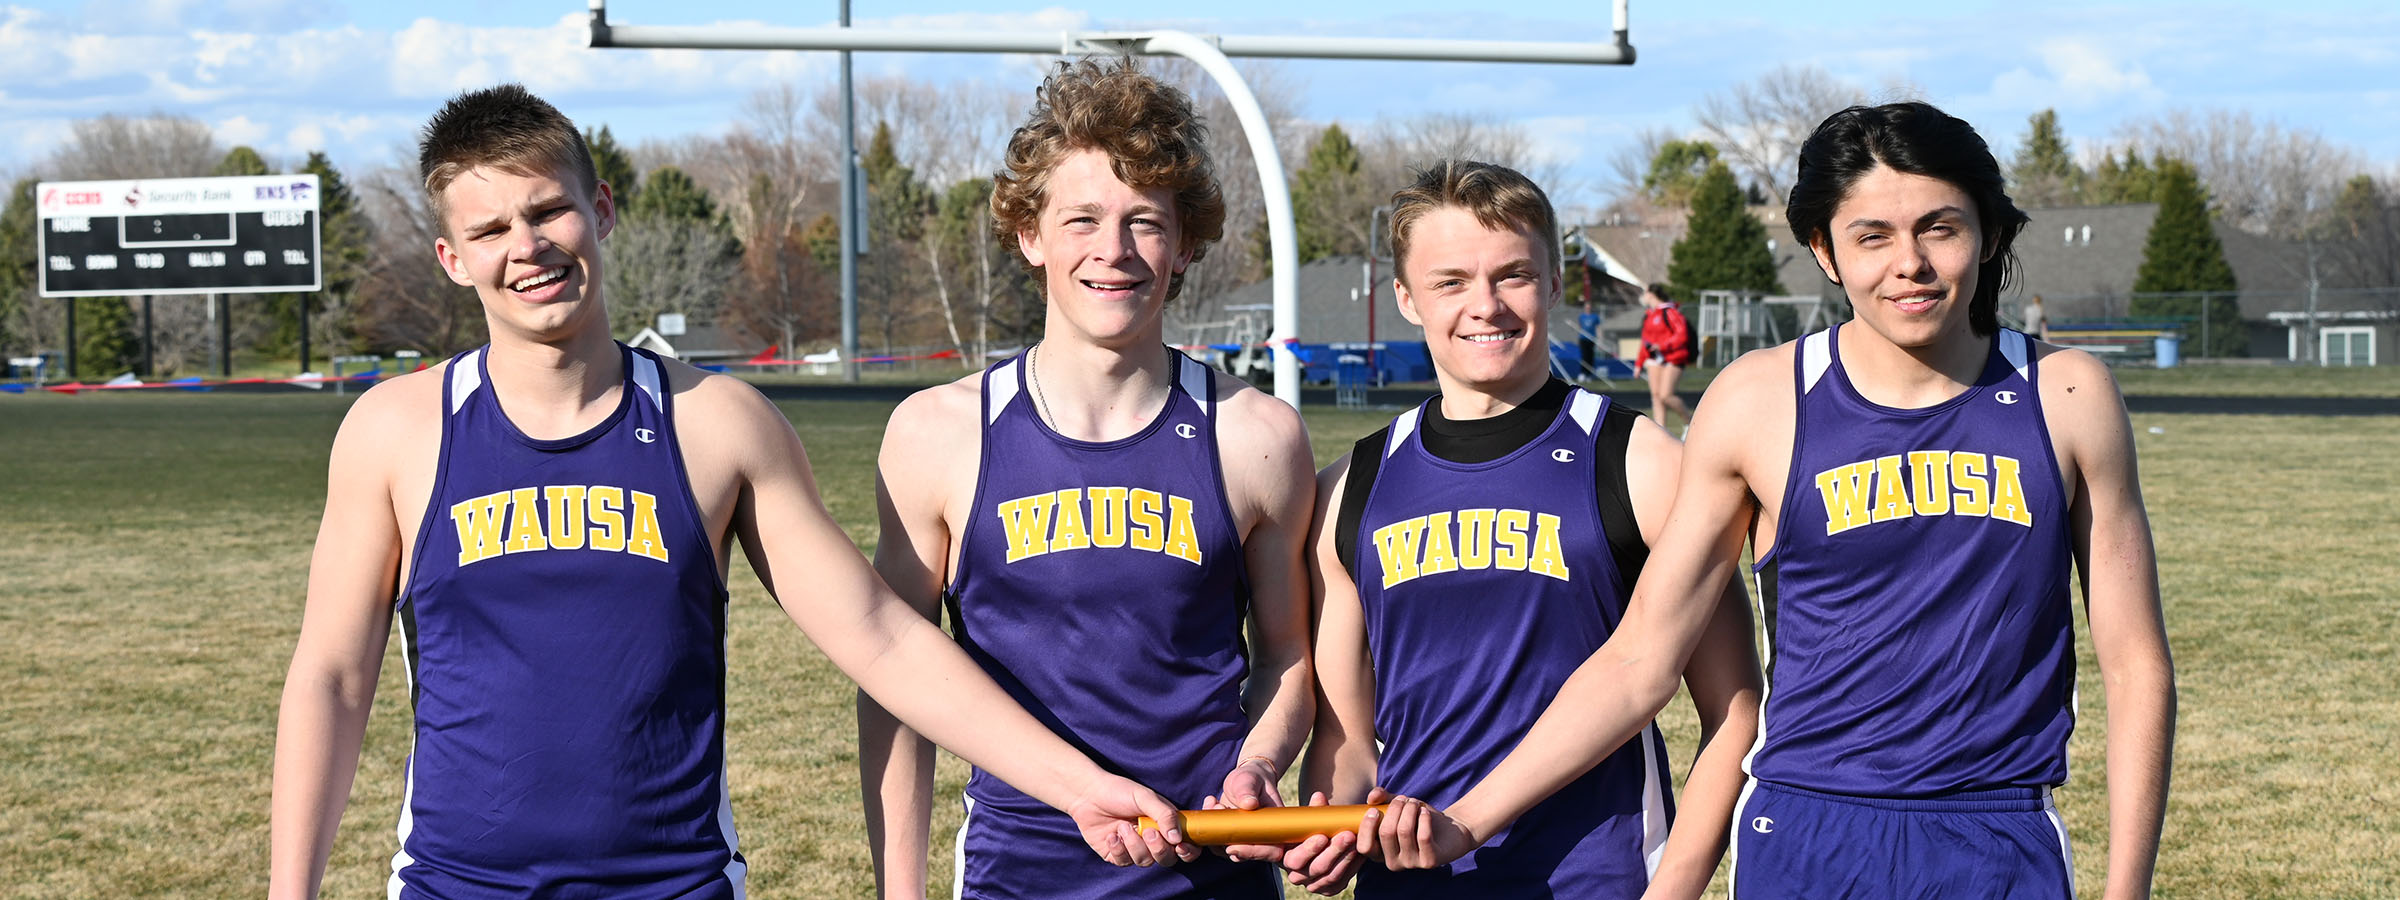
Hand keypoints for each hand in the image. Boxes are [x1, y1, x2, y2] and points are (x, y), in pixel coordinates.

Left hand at [1063, 772, 1199, 867]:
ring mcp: (1135, 849)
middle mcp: (1153, 839)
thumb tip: (1177, 838)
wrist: (1088, 794)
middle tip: (1147, 832)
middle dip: (1159, 849)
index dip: (1188, 850)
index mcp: (1165, 824)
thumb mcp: (1145, 797)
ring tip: (1121, 827)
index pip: (1186, 844)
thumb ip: (1164, 815)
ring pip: (1146, 862)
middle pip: (1168, 859)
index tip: (1180, 845)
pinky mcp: (1117, 855)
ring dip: (1134, 845)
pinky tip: (1111, 835)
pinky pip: (1124, 862)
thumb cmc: (1119, 791)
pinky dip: (1118, 849)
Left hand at [1207, 755, 1284, 863]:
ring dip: (1217, 834)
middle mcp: (1262, 837)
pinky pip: (1218, 842)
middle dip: (1229, 844)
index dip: (1255, 853)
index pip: (1272, 851)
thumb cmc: (1253, 778)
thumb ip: (1249, 789)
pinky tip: (1211, 802)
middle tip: (1219, 817)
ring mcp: (1245, 839)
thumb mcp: (1251, 779)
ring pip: (1230, 851)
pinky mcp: (1231, 837)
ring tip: (1216, 803)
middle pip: (1249, 856)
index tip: (1233, 847)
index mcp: (1275, 826)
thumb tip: (1249, 803)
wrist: (1245, 779)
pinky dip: (1209, 827)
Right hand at [1275, 788, 1380, 894]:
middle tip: (1348, 835)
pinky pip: (1343, 879)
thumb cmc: (1311, 831)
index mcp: (1286, 859)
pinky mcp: (1331, 888)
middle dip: (1334, 851)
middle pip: (1317, 868)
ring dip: (1346, 857)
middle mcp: (1298, 876)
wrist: (1320, 845)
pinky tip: (1361, 852)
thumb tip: (1319, 796)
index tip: (1323, 835)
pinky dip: (1353, 866)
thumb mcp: (1309, 822)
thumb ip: (1313, 811)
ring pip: (1332, 875)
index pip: (1295, 859)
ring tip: (1357, 841)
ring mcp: (1315, 885)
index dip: (1309, 849)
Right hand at [1356, 790, 1482, 870]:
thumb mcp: (1399, 806)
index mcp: (1381, 853)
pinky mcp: (1429, 862)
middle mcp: (1393, 862)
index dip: (1366, 827)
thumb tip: (1371, 797)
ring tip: (1415, 803)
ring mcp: (1412, 864)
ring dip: (1410, 810)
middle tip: (1404, 798)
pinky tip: (1425, 812)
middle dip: (1394, 809)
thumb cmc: (1419, 818)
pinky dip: (1424, 818)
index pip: (1365, 847)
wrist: (1451, 829)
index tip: (1375, 809)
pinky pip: (1423, 836)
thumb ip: (1383, 799)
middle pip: (1385, 833)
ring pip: (1404, 831)